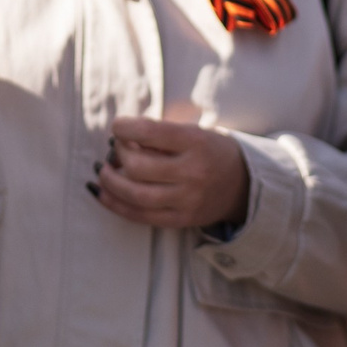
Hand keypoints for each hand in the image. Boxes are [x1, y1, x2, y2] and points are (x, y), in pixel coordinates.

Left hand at [91, 116, 250, 228]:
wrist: (243, 184)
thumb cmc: (210, 150)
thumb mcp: (194, 131)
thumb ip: (161, 132)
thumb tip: (120, 135)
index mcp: (196, 143)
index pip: (150, 132)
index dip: (124, 127)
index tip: (117, 126)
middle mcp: (193, 172)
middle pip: (139, 166)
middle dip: (118, 154)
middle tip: (115, 148)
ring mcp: (187, 199)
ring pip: (136, 194)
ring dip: (111, 182)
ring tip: (103, 171)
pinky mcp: (181, 220)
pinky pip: (141, 216)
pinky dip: (116, 205)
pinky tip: (102, 193)